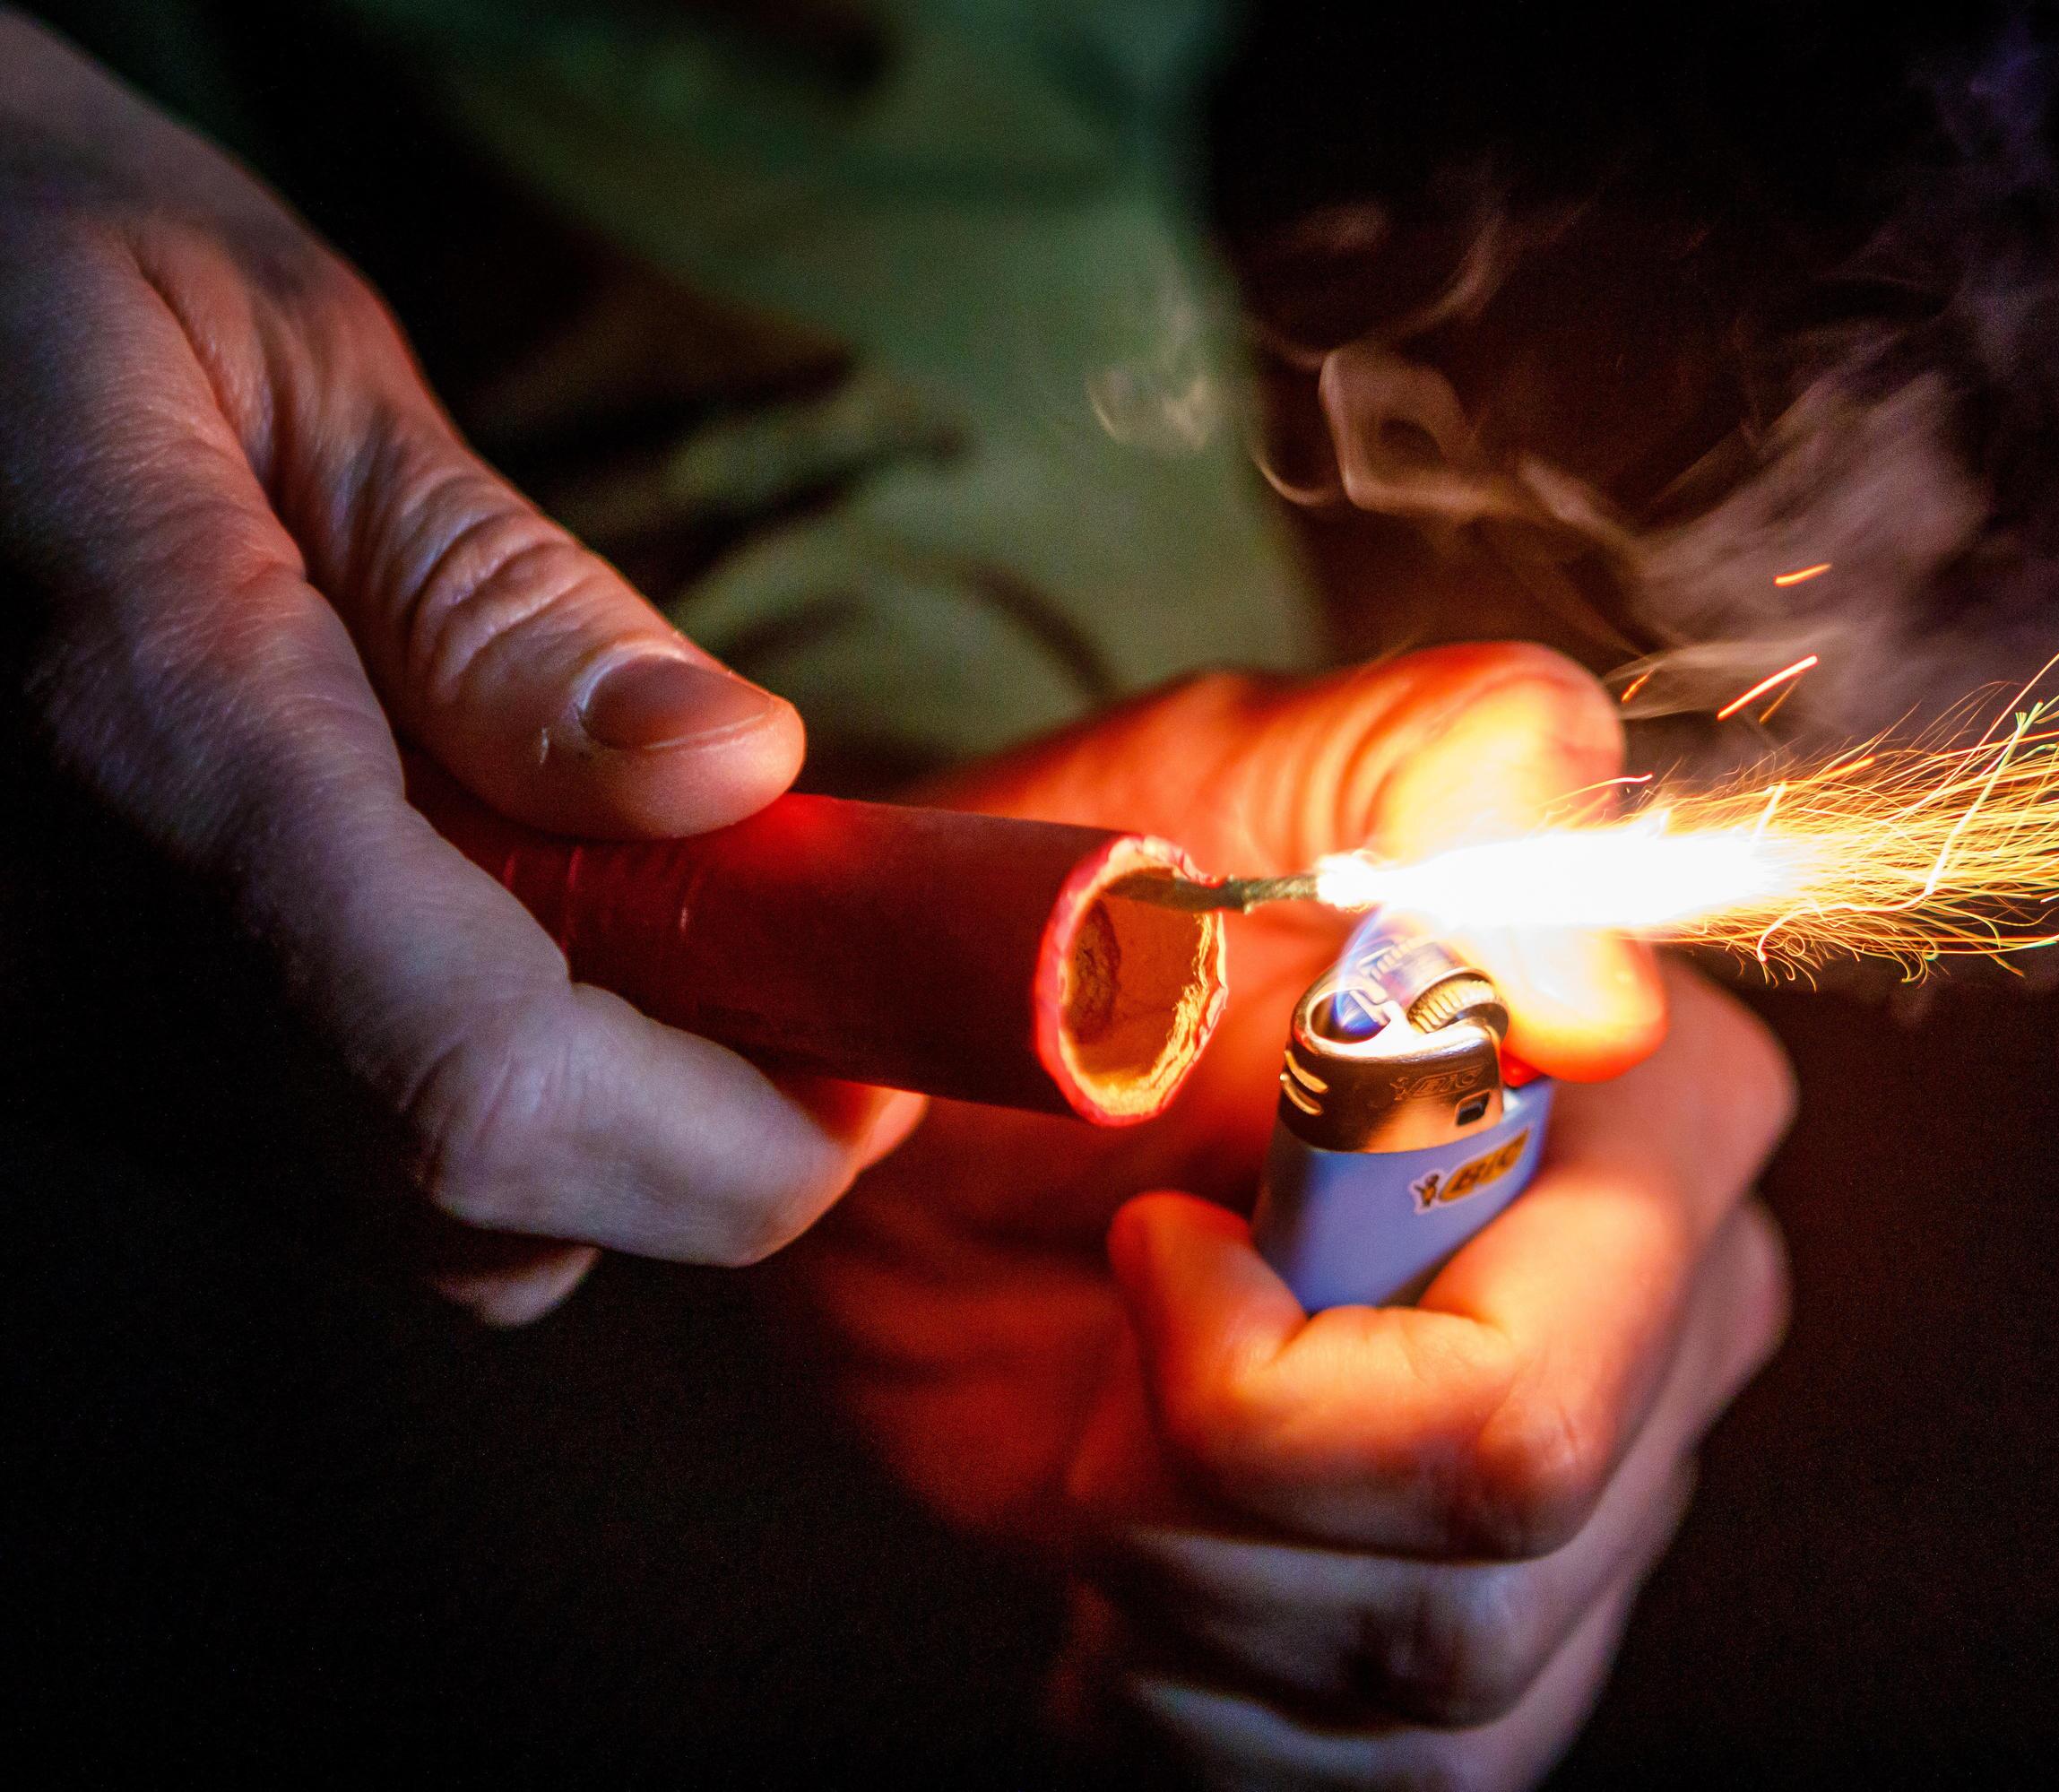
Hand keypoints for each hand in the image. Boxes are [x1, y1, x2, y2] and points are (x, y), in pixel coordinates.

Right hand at [0, 15, 916, 1320]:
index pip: (495, 1091)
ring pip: (402, 1220)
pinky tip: (498, 913)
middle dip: (704, 1134)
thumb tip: (738, 776)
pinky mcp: (33, 1036)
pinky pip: (308, 1159)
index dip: (738, 1134)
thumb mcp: (279, 361)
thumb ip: (496, 599)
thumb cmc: (28, 272)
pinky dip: (469, 1087)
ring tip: (653, 906)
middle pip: (473, 1212)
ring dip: (601, 1115)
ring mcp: (34, 1025)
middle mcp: (67, 957)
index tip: (884, 1054)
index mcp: (158, 746)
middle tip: (808, 961)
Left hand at [790, 645, 1794, 1786]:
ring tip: (1114, 1443)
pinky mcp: (1499, 1653)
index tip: (1147, 1247)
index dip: (1287, 1385)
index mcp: (1660, 1121)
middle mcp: (1679, 1325)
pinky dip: (1201, 1702)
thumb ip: (1440, 770)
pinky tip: (1152, 1570)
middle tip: (1103, 1357)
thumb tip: (1603, 987)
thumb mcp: (1214, 788)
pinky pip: (1375, 1786)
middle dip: (1205, 1497)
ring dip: (1185, 1593)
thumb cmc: (1085, 939)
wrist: (966, 1133)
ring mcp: (1605, 1511)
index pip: (1535, 1394)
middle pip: (1480, 1564)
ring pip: (1427, 1694)